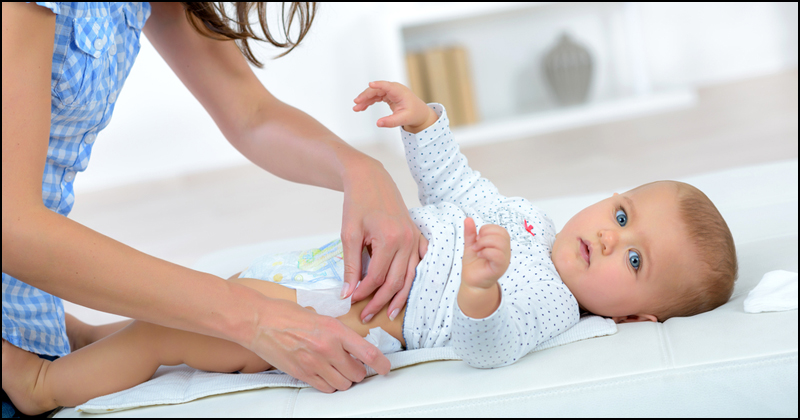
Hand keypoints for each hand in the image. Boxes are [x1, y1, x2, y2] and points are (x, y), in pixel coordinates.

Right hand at [251, 297, 390, 392]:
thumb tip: (351, 344)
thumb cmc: (286, 315)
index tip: (386, 368)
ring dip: (344, 380)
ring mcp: (314, 363)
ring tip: (338, 371)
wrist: (259, 322)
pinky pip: (325, 388)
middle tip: (354, 366)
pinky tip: (325, 375)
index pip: (367, 352)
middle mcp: (327, 348)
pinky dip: (329, 385)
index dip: (381, 363)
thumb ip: (337, 331)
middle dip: (359, 372)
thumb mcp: (320, 316)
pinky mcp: (302, 374)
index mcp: (335, 329)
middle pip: (357, 373)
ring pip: (343, 384)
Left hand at [340, 157, 427, 322]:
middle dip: (380, 301)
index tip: (352, 302)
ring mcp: (415, 238)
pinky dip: (414, 278)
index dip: (364, 293)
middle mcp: (407, 241)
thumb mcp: (349, 233)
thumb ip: (351, 265)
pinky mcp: (416, 235)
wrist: (370, 178)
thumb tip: (348, 292)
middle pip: (396, 281)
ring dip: (399, 297)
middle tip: (367, 316)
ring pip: (411, 276)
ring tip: (389, 313)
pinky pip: (420, 262)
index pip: (378, 277)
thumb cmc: (357, 203)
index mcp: (390, 239)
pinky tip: (408, 289)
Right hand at [353, 81, 435, 132]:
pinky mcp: (388, 95)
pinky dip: (369, 101)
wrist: (420, 113)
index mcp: (399, 92)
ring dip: (365, 100)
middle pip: (377, 89)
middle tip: (356, 104)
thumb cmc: (414, 114)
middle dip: (366, 96)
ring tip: (356, 108)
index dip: (378, 85)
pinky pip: (376, 96)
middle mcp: (394, 89)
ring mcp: (390, 91)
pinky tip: (362, 107)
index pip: (387, 86)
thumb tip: (378, 124)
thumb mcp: (403, 119)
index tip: (370, 84)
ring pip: (374, 93)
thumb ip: (391, 122)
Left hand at [462, 217, 510, 289]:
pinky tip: (480, 255)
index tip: (477, 239)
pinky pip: (498, 255)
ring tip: (477, 250)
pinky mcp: (500, 268)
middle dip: (485, 236)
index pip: (500, 229)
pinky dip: (486, 252)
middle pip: (502, 233)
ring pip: (501, 242)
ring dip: (485, 243)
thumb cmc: (473, 264)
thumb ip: (470, 233)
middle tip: (476, 245)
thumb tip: (468, 218)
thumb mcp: (470, 245)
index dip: (487, 230)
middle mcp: (505, 251)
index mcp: (500, 244)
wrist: (471, 282)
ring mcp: (504, 260)